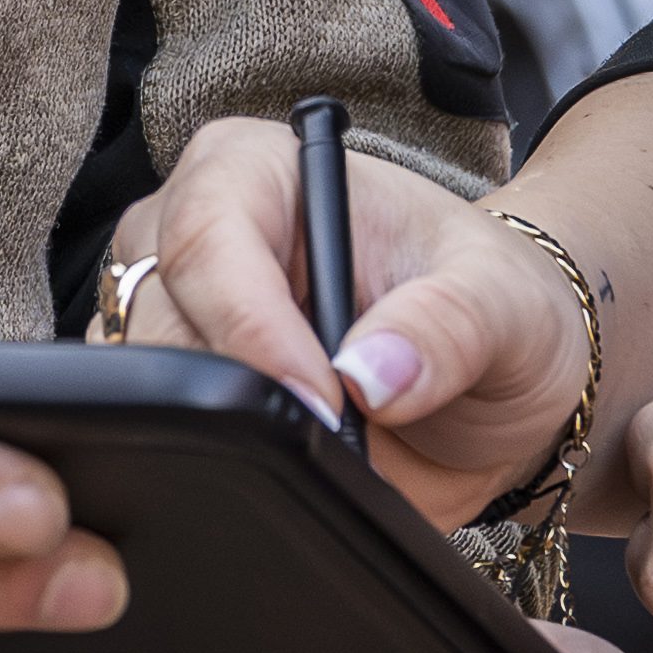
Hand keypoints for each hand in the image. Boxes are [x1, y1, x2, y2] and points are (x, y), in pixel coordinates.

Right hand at [113, 116, 581, 537]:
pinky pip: (160, 445)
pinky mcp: (181, 402)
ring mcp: (176, 324)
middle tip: (335, 447)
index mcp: (260, 173)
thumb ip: (450, 327)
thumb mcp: (505, 303)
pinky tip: (292, 480)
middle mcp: (196, 238)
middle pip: (158, 325)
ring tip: (330, 460)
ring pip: (146, 396)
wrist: (495, 377)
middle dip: (242, 399)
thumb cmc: (492, 304)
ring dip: (230, 443)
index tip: (324, 401)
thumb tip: (371, 376)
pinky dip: (218, 473)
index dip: (252, 325)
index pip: (209, 236)